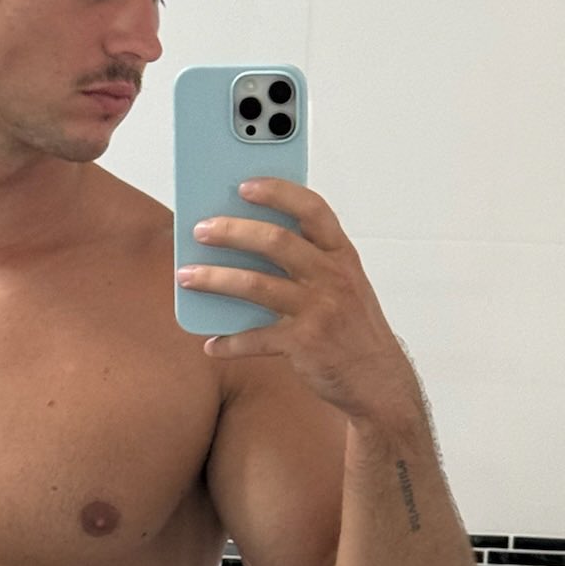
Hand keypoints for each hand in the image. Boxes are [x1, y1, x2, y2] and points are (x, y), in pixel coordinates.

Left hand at [177, 177, 422, 422]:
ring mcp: (319, 310)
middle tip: (200, 230)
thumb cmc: (351, 327)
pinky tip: (212, 344)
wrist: (379, 381)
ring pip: (256, 285)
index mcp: (341, 255)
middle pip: (276, 241)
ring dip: (215, 278)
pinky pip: (256, 338)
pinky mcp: (305, 343)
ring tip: (186, 275)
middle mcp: (332, 277)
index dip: (278, 192)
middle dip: (232, 231)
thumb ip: (307, 262)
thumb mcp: (341, 285)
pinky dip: (230, 342)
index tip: (245, 184)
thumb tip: (244, 244)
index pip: (312, 209)